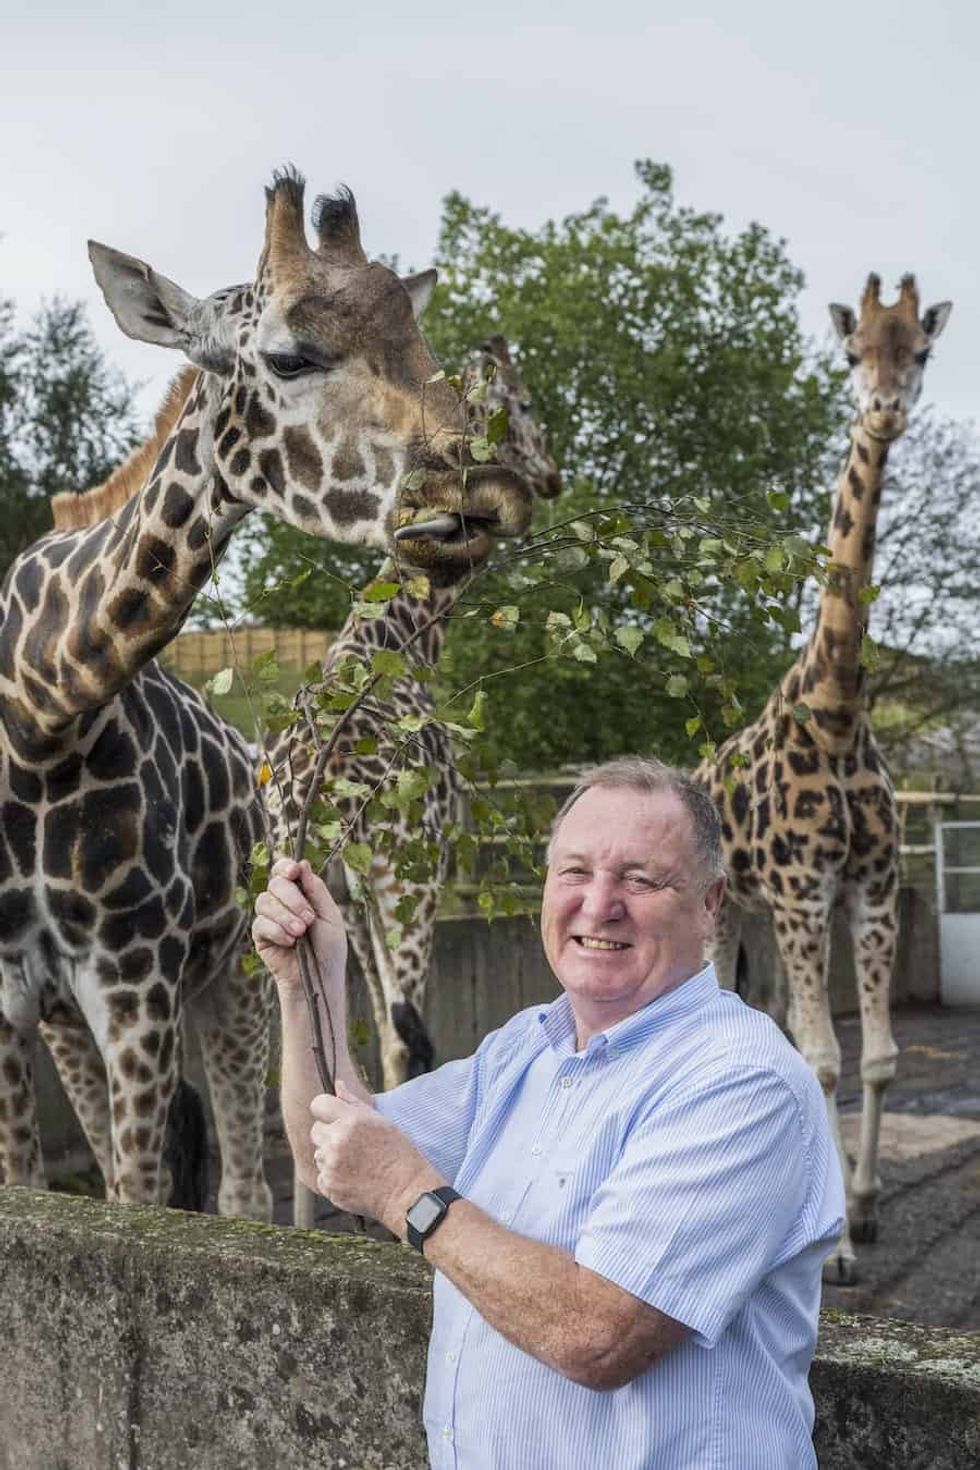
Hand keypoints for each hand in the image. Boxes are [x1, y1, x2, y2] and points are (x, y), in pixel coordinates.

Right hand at [252, 858, 347, 995]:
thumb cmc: (329, 947)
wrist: (319, 977)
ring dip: (285, 916)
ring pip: (264, 901)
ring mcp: (269, 918)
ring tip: (301, 932)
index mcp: (300, 893)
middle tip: (309, 919)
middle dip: (292, 899)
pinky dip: (277, 931)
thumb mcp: (329, 915)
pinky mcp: (260, 936)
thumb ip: (316, 890)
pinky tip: (290, 942)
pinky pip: (260, 924)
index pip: (284, 870)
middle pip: (275, 883)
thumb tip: (302, 864)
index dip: (286, 867)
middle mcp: (282, 902)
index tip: (293, 872)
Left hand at [310, 1081, 440, 1233]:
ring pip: (318, 1154)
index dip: (325, 1110)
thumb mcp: (381, 1122)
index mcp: (352, 1120)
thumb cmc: (399, 1154)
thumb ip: (354, 1103)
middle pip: (315, 1130)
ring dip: (330, 1157)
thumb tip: (338, 1084)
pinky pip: (321, 1176)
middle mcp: (338, 1140)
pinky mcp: (329, 1185)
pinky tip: (353, 1178)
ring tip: (355, 1163)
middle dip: (328, 1135)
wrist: (407, 1192)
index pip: (318, 1104)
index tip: (333, 1117)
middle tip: (351, 1144)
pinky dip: (333, 1178)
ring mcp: (331, 1164)